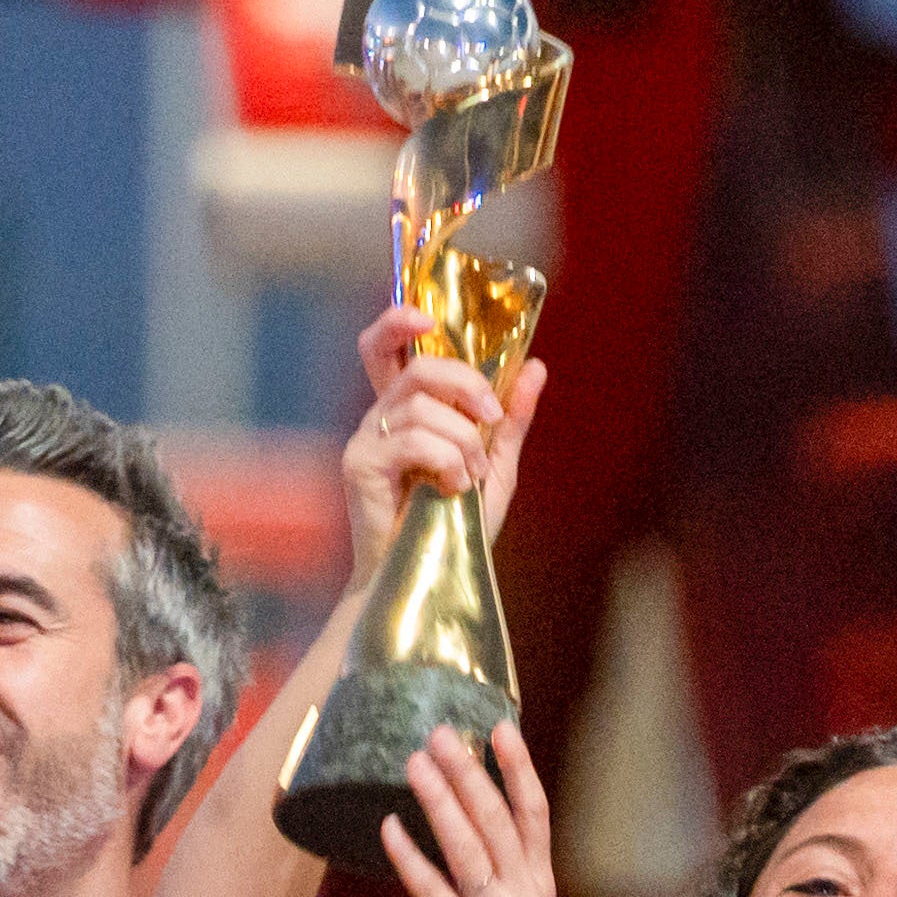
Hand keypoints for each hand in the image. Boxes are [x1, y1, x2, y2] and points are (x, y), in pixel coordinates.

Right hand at [337, 307, 539, 572]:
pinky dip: (446, 460)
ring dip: (463, 438)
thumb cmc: (454, 526)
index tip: (428, 318)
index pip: (386, 346)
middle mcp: (379, 418)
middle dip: (464, 382)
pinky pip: (412, 441)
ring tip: (473, 475)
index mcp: (406, 409)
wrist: (433, 578)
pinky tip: (454, 488)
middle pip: (415, 366)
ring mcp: (365, 441)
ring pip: (421, 407)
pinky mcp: (360, 467)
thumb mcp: (494, 466)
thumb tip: (535, 366)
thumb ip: (509, 419)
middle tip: (490, 416)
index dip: (399, 320)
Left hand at [375, 727, 576, 896]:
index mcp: (539, 888)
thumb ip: (506, 888)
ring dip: (441, 800)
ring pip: (469, 846)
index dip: (517, 768)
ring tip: (416, 761)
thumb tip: (476, 849)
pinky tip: (388, 827)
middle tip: (442, 731)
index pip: (533, 815)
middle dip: (470, 771)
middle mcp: (524, 896)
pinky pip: (433, 892)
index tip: (500, 726)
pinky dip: (411, 857)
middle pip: (498, 819)